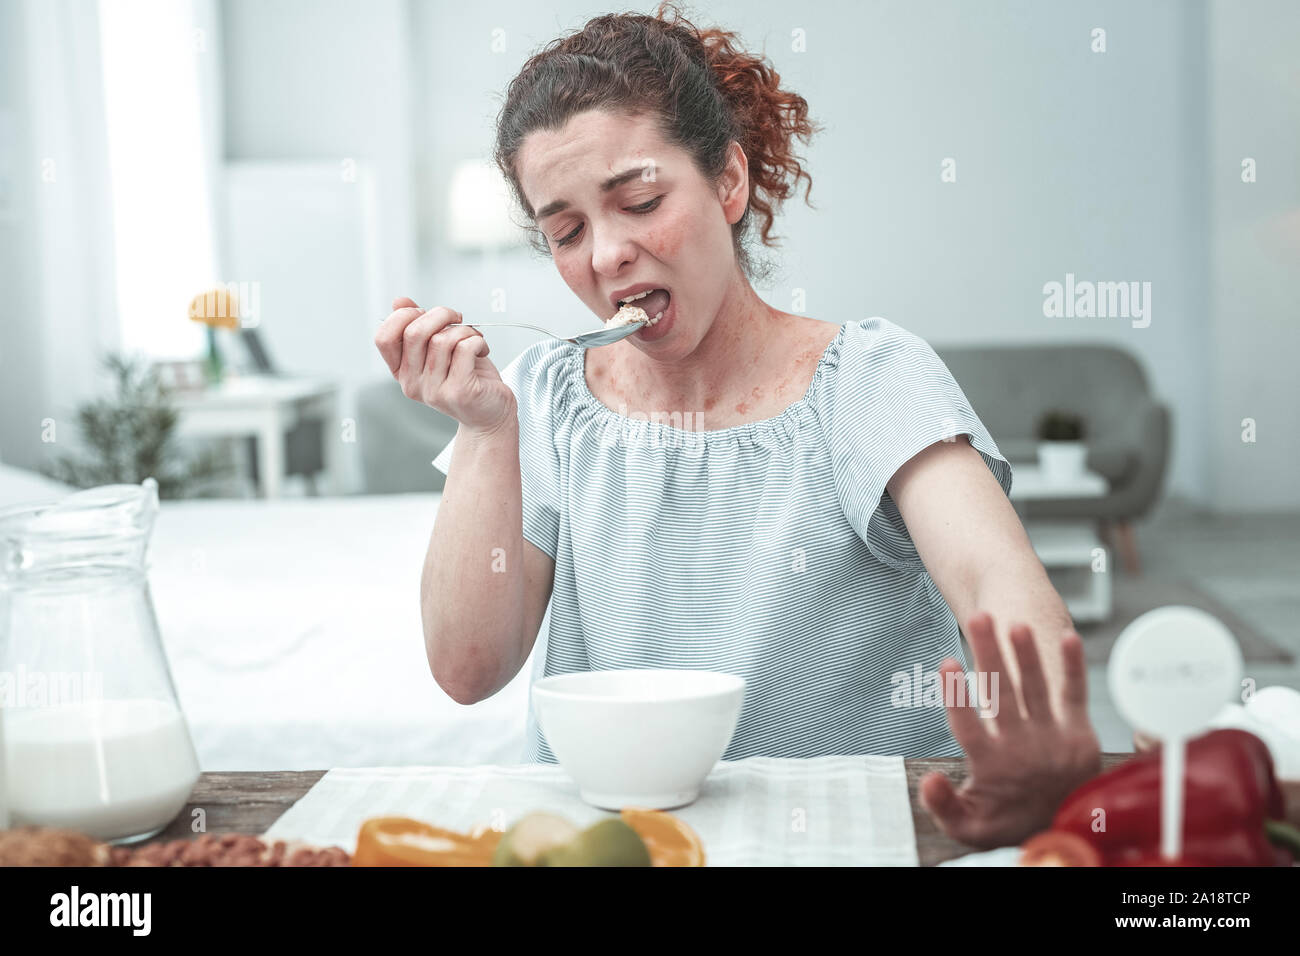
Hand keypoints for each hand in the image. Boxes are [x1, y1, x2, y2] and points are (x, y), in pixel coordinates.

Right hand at [374, 296, 515, 432]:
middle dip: (440, 314)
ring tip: (474, 339)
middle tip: (457, 318)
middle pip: (414, 332)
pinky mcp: (459, 392)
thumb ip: (418, 326)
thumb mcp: (438, 350)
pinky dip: (478, 341)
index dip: (404, 316)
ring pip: (443, 339)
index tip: (426, 314)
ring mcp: (434, 391)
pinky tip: (482, 350)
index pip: (383, 337)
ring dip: (465, 330)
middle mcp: (412, 384)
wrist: (490, 413)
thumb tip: (399, 302)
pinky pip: (465, 348)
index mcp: (402, 371)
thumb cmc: (467, 377)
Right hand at [918, 611, 1101, 848]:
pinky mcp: (1079, 733)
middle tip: (979, 617)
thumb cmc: (1005, 820)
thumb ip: (943, 805)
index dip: (957, 696)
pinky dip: (1074, 667)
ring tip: (1016, 623)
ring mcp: (1054, 739)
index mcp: (992, 766)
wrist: (1061, 833)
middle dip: (990, 653)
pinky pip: (1076, 695)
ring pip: (1037, 689)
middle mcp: (1024, 749)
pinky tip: (1071, 637)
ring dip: (1026, 654)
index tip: (946, 663)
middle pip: (1003, 695)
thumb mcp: (967, 825)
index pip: (969, 727)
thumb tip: (927, 781)